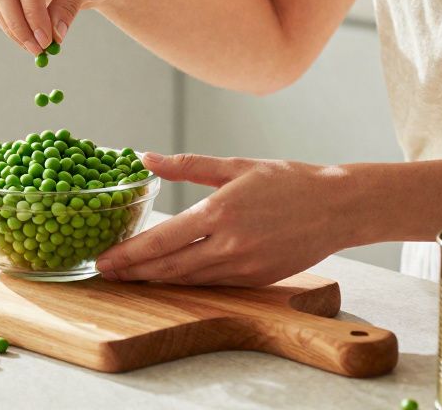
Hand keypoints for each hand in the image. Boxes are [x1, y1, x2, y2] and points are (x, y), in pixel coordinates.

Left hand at [95, 152, 357, 285]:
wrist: (338, 207)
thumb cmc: (289, 181)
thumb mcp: (236, 165)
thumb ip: (188, 165)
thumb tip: (146, 157)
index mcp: (220, 212)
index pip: (162, 240)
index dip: (129, 254)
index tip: (103, 258)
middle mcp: (229, 244)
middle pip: (168, 267)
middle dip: (132, 272)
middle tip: (103, 272)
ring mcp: (243, 266)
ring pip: (187, 280)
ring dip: (154, 280)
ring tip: (127, 277)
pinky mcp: (256, 279)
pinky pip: (211, 283)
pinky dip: (185, 282)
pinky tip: (167, 278)